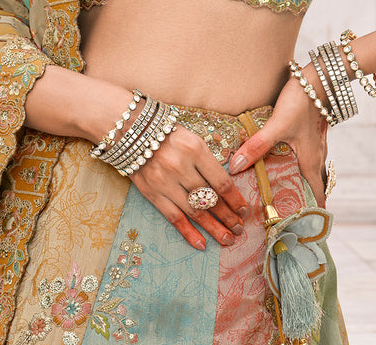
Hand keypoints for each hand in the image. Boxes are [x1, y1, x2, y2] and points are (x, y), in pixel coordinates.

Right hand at [127, 124, 247, 250]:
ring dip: (214, 228)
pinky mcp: (152, 193)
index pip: (221, 182)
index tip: (244, 210)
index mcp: (195, 150)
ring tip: (227, 239)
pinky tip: (202, 244)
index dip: (235, 199)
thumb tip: (226, 187)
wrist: (131, 130)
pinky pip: (173, 217)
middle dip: (228, 216)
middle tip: (240, 229)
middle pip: (210, 199)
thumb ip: (207, 161)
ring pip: (195, 212)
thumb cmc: (167, 133)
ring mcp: (165, 182)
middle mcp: (181, 167)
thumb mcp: (192, 139)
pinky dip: (188, 233)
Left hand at [228, 71, 328, 205]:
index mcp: (311, 162)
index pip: (315, 196)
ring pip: (307, 171)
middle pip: (310, 186)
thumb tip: (235, 167)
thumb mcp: (277, 126)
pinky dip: (294, 166)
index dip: (310, 215)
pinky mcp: (310, 133)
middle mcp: (316, 157)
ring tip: (276, 192)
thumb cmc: (301, 102)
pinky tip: (279, 161)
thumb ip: (257, 146)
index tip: (298, 230)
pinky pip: (304, 157)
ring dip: (296, 183)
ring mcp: (315, 144)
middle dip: (298, 201)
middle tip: (279, 214)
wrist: (318, 77)